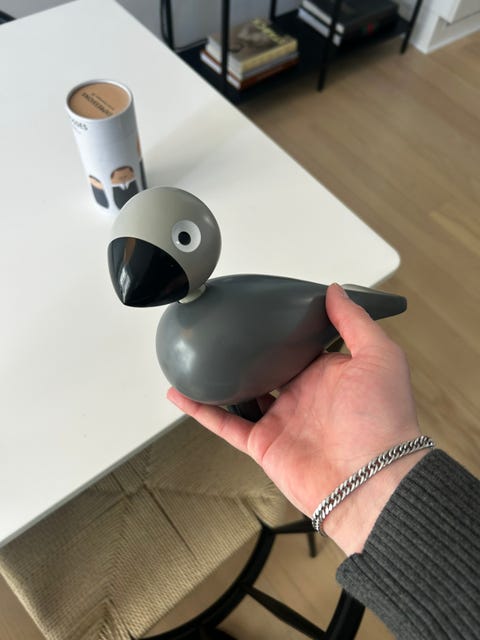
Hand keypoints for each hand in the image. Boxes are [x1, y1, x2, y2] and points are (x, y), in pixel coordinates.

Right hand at [167, 284, 425, 554]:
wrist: (372, 480)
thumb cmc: (384, 422)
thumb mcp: (380, 356)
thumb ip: (354, 321)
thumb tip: (336, 292)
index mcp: (329, 375)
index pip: (301, 347)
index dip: (284, 331)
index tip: (266, 313)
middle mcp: (304, 397)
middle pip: (267, 369)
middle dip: (249, 353)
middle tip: (225, 330)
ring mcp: (282, 420)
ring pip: (241, 395)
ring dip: (219, 379)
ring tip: (199, 357)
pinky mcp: (263, 444)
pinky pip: (225, 423)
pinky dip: (200, 409)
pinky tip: (182, 393)